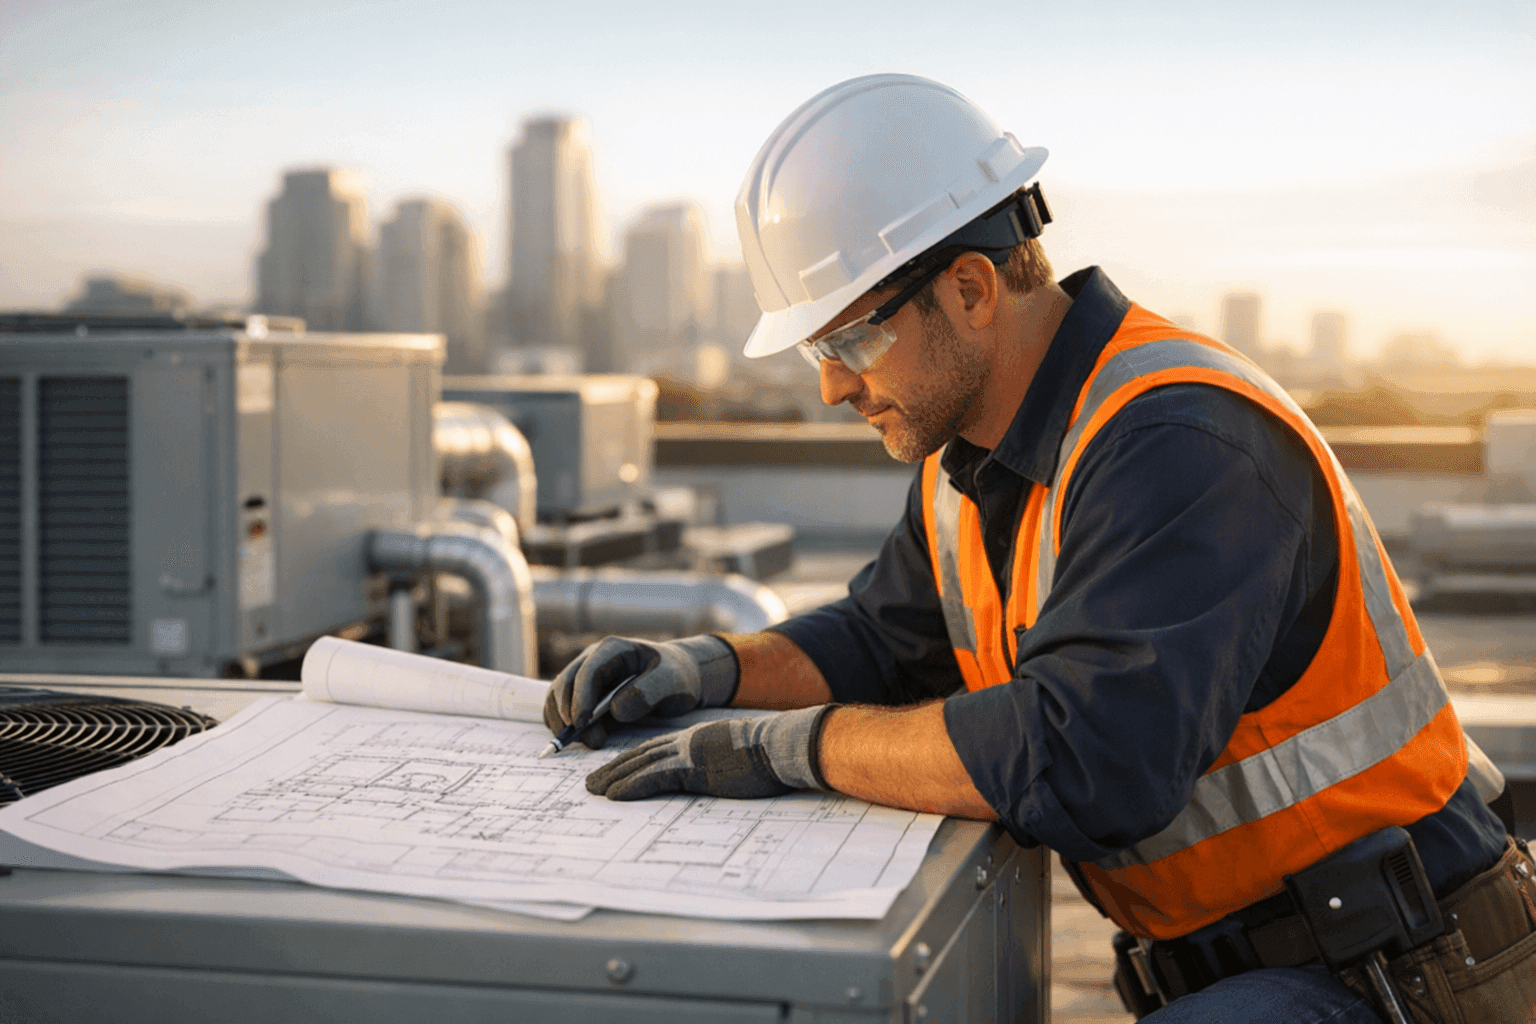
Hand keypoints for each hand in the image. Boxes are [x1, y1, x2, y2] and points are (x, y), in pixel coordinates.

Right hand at [543, 635, 738, 749]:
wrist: (678, 679)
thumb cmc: (676, 676)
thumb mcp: (672, 681)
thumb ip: (647, 692)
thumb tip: (615, 710)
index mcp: (612, 650)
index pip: (587, 671)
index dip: (579, 697)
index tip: (580, 723)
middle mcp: (593, 660)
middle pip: (564, 684)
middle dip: (567, 713)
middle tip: (584, 739)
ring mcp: (586, 678)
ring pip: (559, 698)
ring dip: (563, 721)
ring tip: (588, 741)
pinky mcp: (586, 696)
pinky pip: (564, 709)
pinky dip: (565, 725)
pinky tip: (580, 739)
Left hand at [584, 706, 835, 800]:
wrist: (782, 746)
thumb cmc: (771, 755)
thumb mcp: (740, 757)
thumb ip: (721, 762)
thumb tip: (720, 775)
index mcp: (699, 738)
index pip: (657, 749)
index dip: (633, 759)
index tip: (616, 769)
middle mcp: (688, 742)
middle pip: (642, 754)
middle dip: (615, 768)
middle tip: (592, 782)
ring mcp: (688, 754)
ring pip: (641, 765)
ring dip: (613, 778)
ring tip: (593, 790)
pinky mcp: (692, 769)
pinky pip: (653, 778)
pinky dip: (630, 786)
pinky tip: (613, 795)